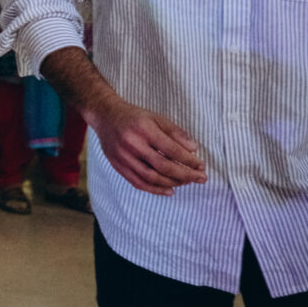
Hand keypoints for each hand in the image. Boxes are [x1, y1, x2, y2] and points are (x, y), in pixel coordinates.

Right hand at [85, 97, 206, 195]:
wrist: (105, 116)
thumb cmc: (134, 116)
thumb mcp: (156, 117)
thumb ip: (175, 132)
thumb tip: (194, 149)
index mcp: (144, 129)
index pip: (172, 150)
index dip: (189, 160)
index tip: (202, 166)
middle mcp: (132, 143)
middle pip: (163, 166)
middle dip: (185, 175)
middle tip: (200, 179)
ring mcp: (123, 156)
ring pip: (151, 177)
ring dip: (173, 183)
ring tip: (186, 182)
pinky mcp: (117, 165)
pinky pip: (138, 182)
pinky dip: (155, 190)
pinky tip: (169, 190)